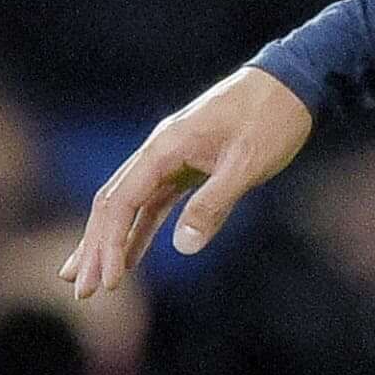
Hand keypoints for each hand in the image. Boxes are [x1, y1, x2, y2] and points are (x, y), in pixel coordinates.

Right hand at [63, 59, 313, 299]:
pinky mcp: (186, 167)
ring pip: (128, 205)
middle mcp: (159, 152)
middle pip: (113, 204)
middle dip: (95, 248)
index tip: (109, 281)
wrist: (291, 82)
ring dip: (109, 242)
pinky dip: (138, 231)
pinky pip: (153, 203)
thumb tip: (184, 246)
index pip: (122, 201)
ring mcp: (170, 159)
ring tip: (88, 279)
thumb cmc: (272, 118)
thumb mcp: (248, 163)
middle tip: (83, 292)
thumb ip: (214, 203)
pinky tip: (128, 257)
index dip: (110, 243)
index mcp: (165, 147)